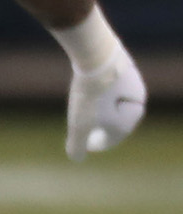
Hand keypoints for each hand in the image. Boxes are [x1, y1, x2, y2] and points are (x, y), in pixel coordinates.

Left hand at [66, 46, 145, 161]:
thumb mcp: (80, 123)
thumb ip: (78, 144)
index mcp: (131, 115)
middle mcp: (137, 97)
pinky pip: (111, 82)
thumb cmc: (90, 93)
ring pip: (117, 99)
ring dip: (105, 108)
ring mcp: (131, 79)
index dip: (101, 143)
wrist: (96, 54)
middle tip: (92, 132)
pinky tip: (91, 89)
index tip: (87, 146)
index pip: (116, 135)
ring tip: (90, 112)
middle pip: (121, 117)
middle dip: (107, 127)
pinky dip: (101, 90)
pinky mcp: (121, 64)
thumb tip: (77, 158)